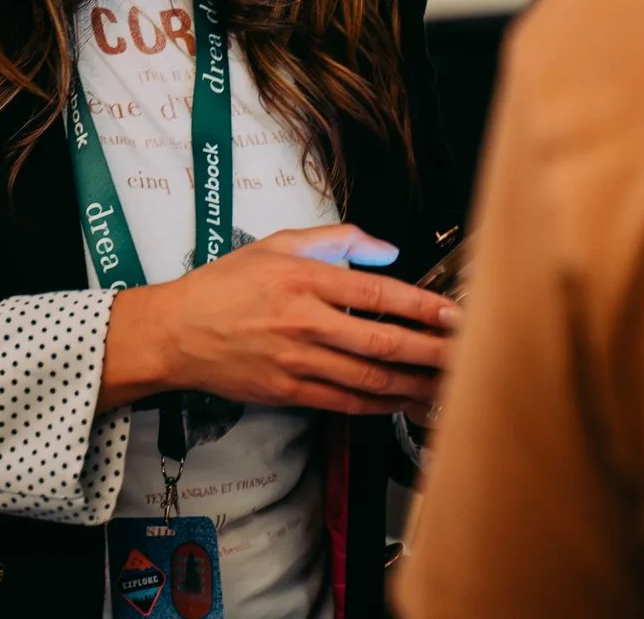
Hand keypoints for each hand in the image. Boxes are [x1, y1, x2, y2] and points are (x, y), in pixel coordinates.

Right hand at [102, 224, 464, 415]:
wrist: (175, 332)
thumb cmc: (225, 285)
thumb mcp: (277, 243)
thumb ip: (336, 239)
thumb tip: (388, 250)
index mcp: (305, 280)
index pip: (378, 294)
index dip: (423, 307)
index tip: (456, 314)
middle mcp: (304, 321)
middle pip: (382, 341)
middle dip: (432, 351)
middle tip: (468, 355)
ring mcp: (296, 360)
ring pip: (369, 378)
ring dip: (414, 384)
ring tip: (448, 386)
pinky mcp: (288, 391)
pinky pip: (344, 401)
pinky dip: (379, 405)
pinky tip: (403, 402)